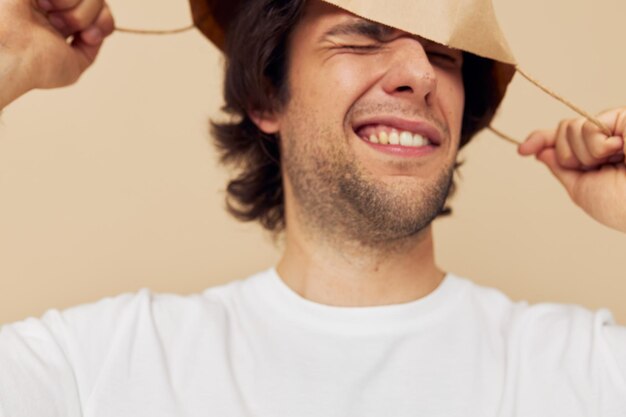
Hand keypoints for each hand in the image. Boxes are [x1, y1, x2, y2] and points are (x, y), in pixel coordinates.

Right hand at [0, 0, 113, 106]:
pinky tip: (44, 5)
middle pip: (97, 0)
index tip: (88, 36)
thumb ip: (89, 49)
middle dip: (87, 16)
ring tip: (51, 18)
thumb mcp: (74, 66)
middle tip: (62, 27)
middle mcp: (55, 6)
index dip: (104, 22)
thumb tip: (96, 31)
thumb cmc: (38, 66)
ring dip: (75, 9)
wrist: (13, 55)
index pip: (101, 11)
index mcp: (63, 23)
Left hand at [519, 108, 625, 231]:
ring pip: (571, 127)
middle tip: (595, 168)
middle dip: (569, 155)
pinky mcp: (624, 118)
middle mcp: (605, 138)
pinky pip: (588, 125)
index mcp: (596, 156)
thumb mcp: (581, 189)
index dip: (540, 140)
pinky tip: (620, 151)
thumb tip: (541, 151)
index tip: (522, 150)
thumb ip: (561, 168)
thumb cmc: (621, 206)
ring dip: (585, 153)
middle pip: (563, 130)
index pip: (562, 139)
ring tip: (613, 162)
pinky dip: (597, 145)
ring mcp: (615, 126)